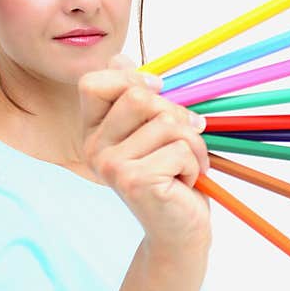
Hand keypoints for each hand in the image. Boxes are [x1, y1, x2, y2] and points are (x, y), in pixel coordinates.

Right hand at [78, 54, 211, 252]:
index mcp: (95, 130)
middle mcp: (94, 147)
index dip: (131, 79)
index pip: (94, 82)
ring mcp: (111, 165)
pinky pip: (181, 149)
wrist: (178, 230)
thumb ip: (138, 97)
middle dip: (176, 114)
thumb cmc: (172, 177)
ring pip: (167, 123)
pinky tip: (184, 183)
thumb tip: (120, 59)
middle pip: (139, 98)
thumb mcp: (154, 131)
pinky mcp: (134, 180)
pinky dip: (195, 164)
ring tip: (187, 166)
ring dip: (192, 143)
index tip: (159, 92)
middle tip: (185, 140)